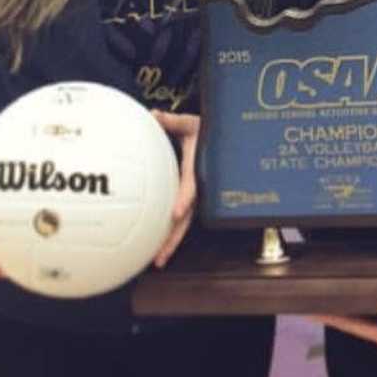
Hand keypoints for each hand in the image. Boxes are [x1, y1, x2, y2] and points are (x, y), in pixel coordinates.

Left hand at [151, 110, 199, 267]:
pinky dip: (169, 233)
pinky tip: (156, 246)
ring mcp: (196, 198)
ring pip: (183, 225)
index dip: (185, 199)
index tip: (176, 213)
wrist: (222, 140)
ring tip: (157, 261)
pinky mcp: (190, 201)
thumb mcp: (191, 124)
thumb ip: (173, 122)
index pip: (191, 187)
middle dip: (174, 238)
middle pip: (186, 218)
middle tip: (160, 257)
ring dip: (171, 243)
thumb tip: (154, 115)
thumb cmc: (206, 131)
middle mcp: (200, 190)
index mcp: (199, 171)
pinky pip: (180, 219)